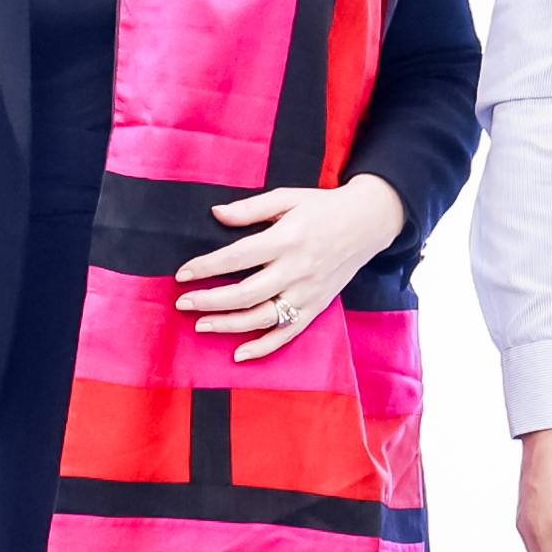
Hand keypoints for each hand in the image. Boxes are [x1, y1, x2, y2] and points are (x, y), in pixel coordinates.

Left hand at [177, 174, 403, 363]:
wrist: (369, 222)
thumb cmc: (323, 207)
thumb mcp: (287, 197)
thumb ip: (250, 208)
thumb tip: (215, 213)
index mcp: (287, 238)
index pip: (237, 256)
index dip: (206, 267)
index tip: (182, 274)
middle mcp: (297, 269)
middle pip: (246, 293)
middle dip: (210, 300)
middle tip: (183, 303)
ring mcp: (308, 292)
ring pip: (263, 317)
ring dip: (229, 325)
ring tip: (201, 325)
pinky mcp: (317, 306)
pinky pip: (288, 333)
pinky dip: (264, 347)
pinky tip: (239, 354)